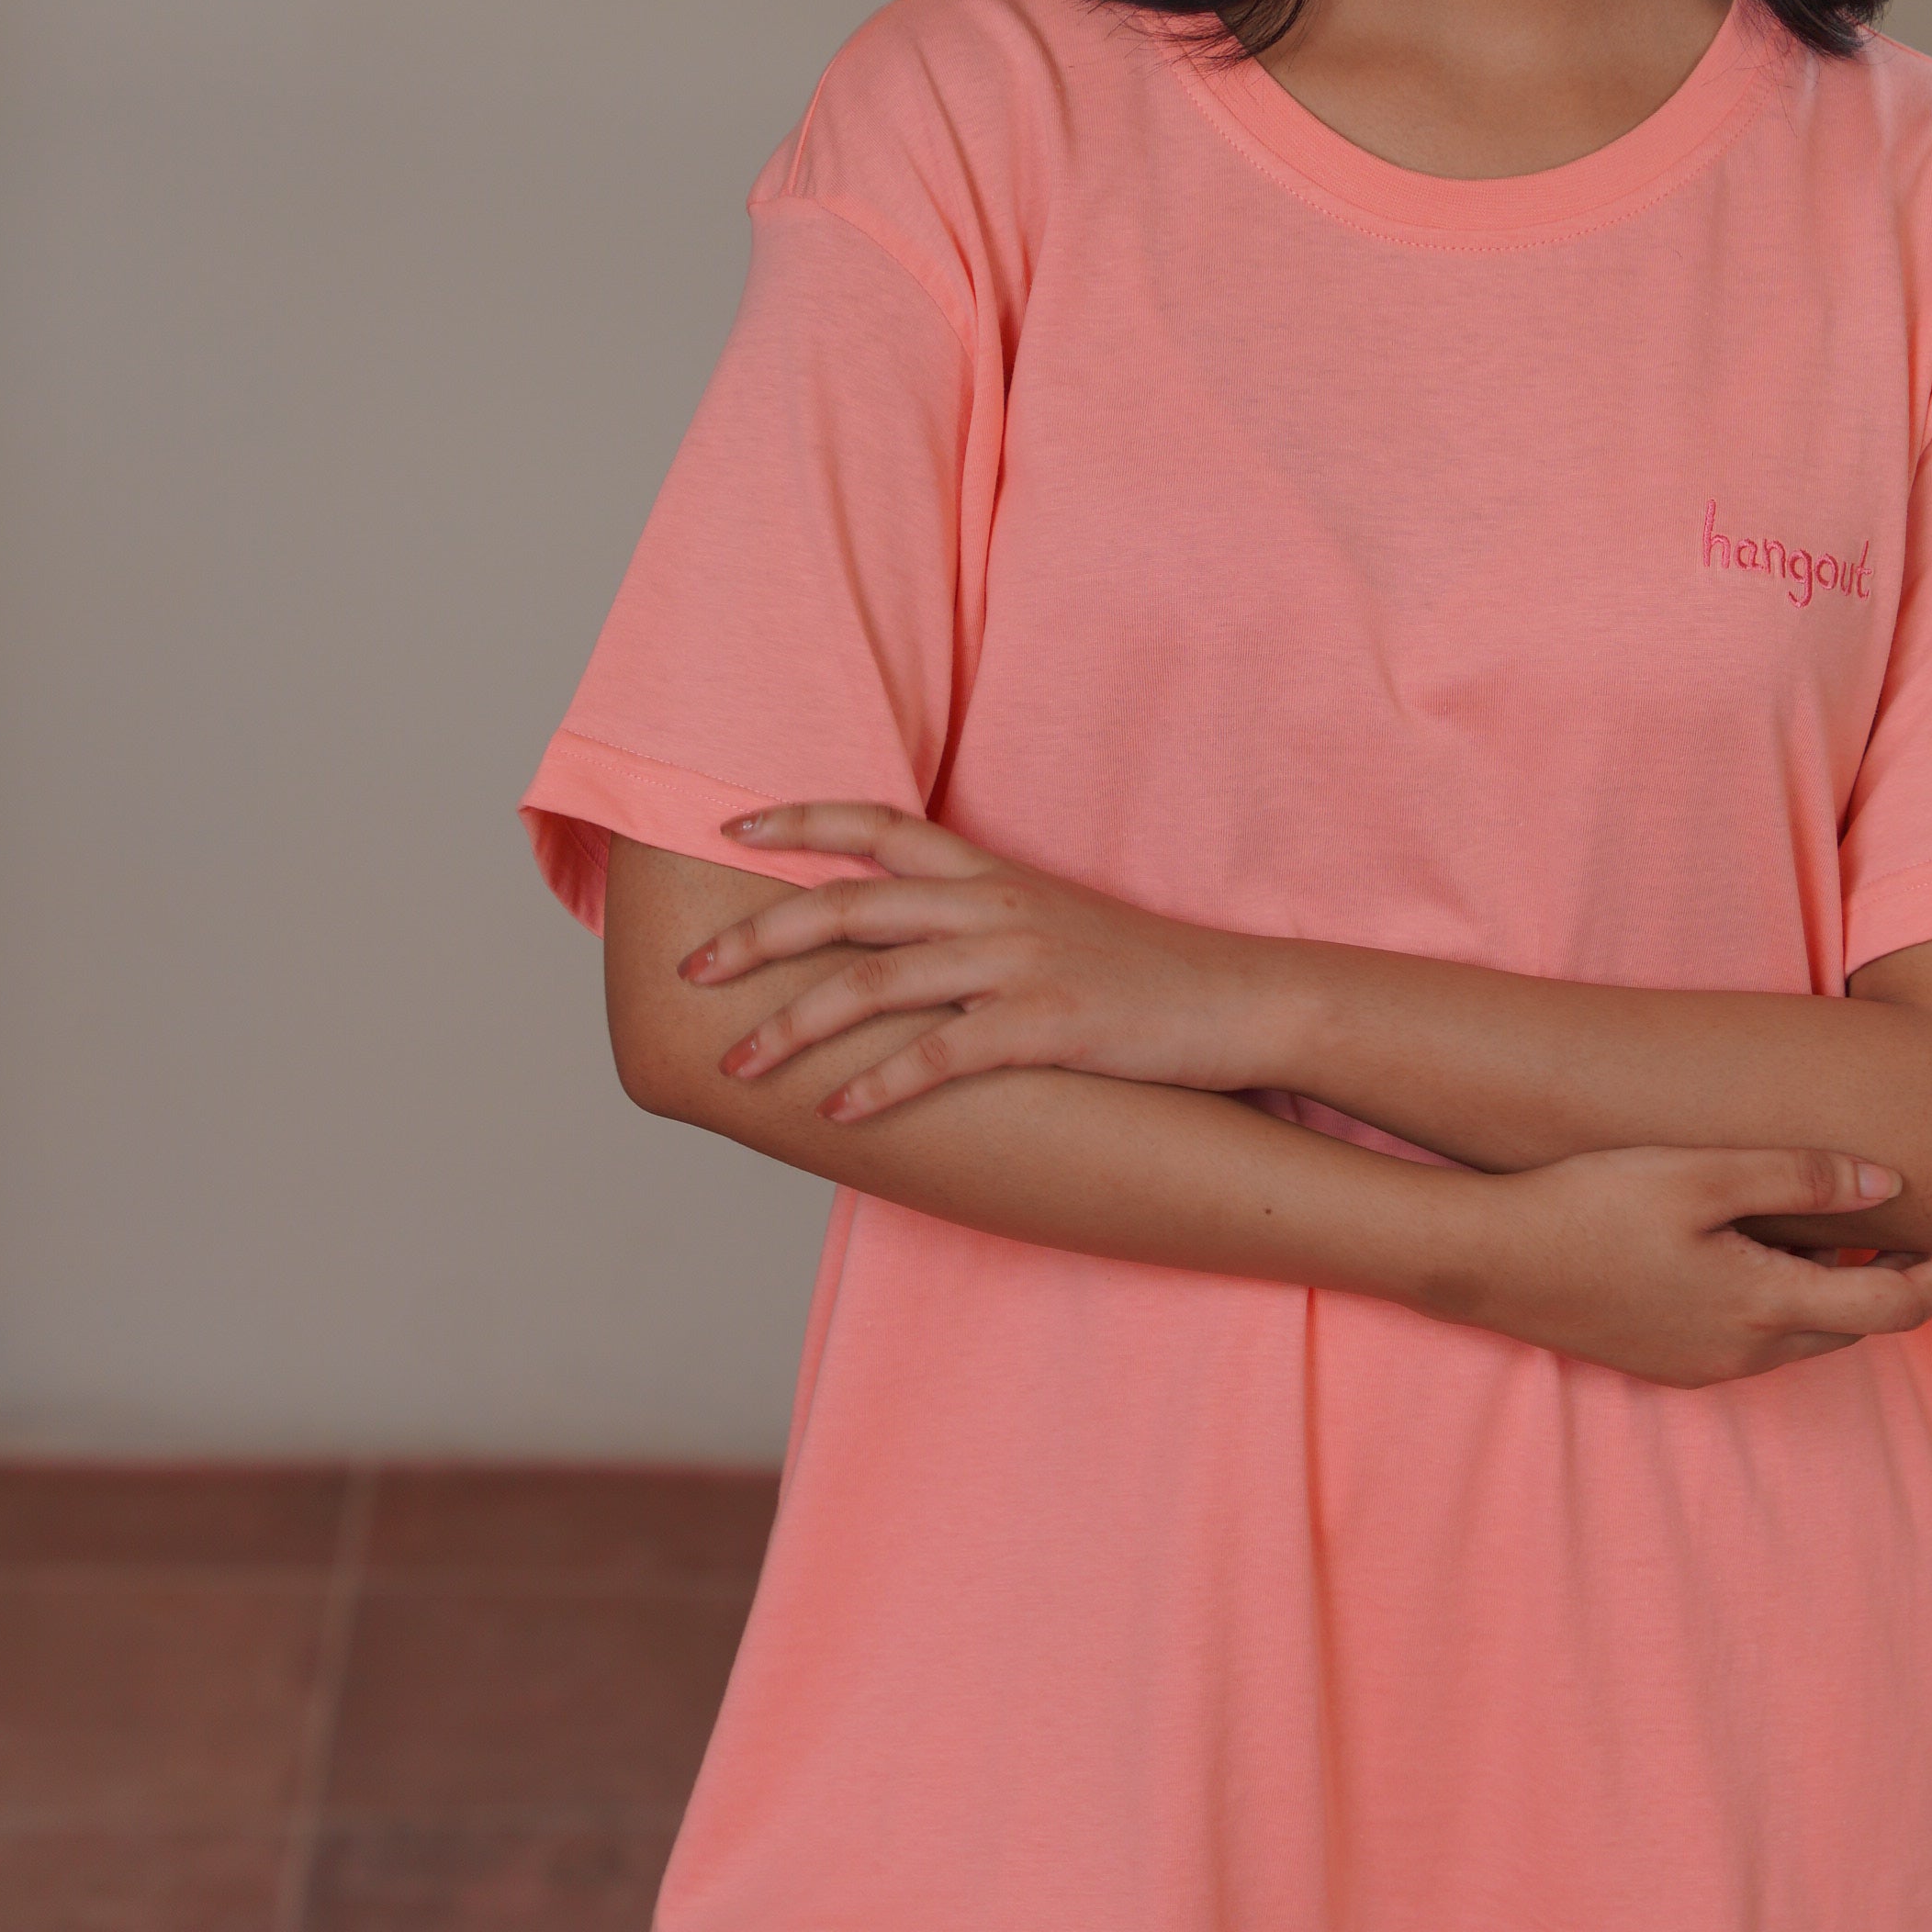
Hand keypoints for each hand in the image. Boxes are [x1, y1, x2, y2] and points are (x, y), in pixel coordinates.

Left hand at [685, 801, 1293, 1118]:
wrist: (1240, 999)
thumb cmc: (1140, 972)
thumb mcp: (1049, 923)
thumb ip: (970, 925)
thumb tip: (889, 953)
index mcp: (991, 875)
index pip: (879, 825)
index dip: (800, 820)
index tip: (728, 829)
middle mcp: (994, 906)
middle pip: (851, 905)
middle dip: (759, 937)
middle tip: (691, 969)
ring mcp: (1021, 963)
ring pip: (879, 983)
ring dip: (796, 1027)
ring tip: (738, 1066)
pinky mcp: (1051, 1023)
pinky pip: (945, 1054)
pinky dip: (881, 1085)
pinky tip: (835, 1111)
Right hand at [1435, 1144, 1931, 1388]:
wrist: (1486, 1259)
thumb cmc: (1589, 1203)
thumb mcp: (1700, 1172)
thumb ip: (1800, 1178)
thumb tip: (1890, 1189)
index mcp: (1764, 1307)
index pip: (1895, 1301)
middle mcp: (1744, 1352)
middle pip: (1858, 1323)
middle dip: (1910, 1282)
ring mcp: (1705, 1364)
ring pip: (1809, 1332)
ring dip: (1850, 1291)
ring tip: (1872, 1233)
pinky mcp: (1670, 1360)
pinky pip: (1763, 1336)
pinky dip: (1797, 1300)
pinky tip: (1781, 1253)